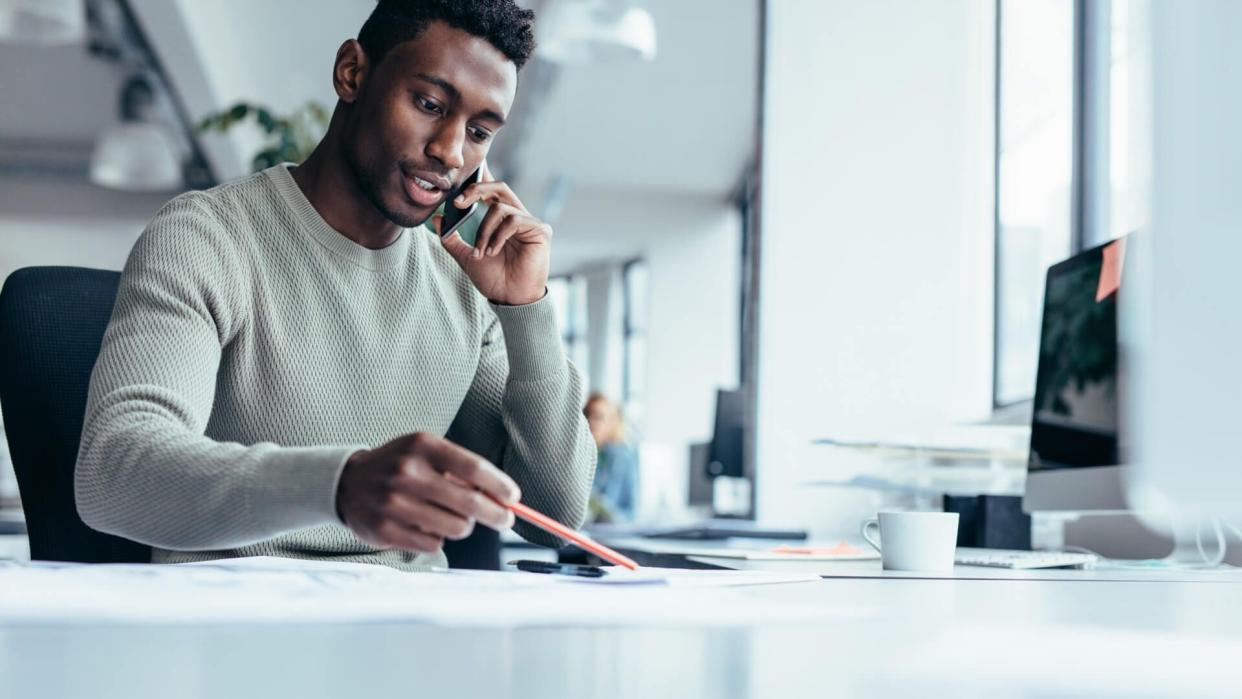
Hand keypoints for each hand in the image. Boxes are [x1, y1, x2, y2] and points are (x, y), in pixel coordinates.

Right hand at [336, 432, 519, 553]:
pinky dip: (438, 540)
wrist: (348, 483)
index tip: (514, 498)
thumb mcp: (426, 452)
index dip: (499, 486)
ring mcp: (394, 503)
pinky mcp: (385, 530)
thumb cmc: (400, 466)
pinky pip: (434, 545)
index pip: (473, 468)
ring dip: (462, 527)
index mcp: (422, 446)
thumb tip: (503, 497)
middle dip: (495, 515)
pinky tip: (425, 526)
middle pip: (470, 503)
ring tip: (450, 517)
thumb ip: (460, 470)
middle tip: (505, 520)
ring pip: (455, 528)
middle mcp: (407, 473)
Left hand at [435, 162, 550, 305]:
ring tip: (481, 252)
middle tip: (458, 203)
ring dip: (484, 230)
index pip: (491, 192)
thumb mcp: (466, 256)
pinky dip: (498, 235)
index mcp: (502, 220)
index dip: (475, 185)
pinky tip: (494, 251)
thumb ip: (452, 238)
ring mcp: (530, 222)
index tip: (454, 198)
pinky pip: (514, 220)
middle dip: (476, 190)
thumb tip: (438, 218)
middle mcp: (517, 217)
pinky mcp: (540, 230)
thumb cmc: (494, 279)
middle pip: (499, 187)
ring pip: (500, 208)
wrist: (510, 299)